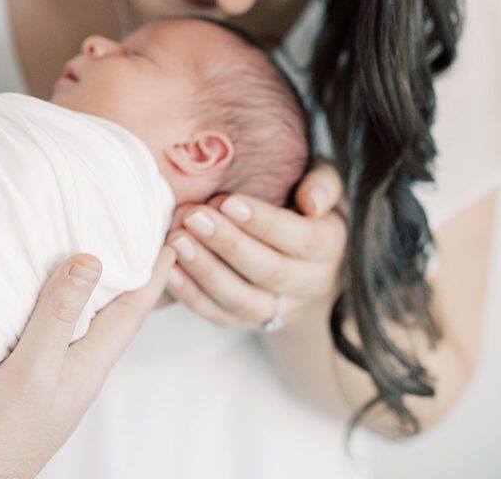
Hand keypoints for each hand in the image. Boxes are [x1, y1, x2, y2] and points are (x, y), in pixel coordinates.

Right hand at [0, 247, 175, 478]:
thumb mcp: (33, 368)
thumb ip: (58, 315)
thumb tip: (90, 260)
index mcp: (89, 365)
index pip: (132, 312)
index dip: (153, 276)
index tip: (173, 245)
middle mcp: (77, 368)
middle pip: (117, 315)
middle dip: (133, 278)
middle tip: (144, 242)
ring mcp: (54, 375)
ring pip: (88, 322)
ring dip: (100, 290)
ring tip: (104, 258)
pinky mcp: (27, 377)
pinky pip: (58, 329)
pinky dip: (64, 304)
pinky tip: (52, 296)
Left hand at [165, 159, 346, 329]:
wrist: (306, 241)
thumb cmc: (305, 196)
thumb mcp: (323, 178)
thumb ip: (322, 184)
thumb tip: (312, 202)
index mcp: (331, 246)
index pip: (302, 240)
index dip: (265, 223)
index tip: (228, 201)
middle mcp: (311, 284)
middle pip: (270, 272)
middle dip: (228, 244)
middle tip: (194, 217)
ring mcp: (281, 309)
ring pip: (244, 301)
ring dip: (207, 272)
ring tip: (177, 242)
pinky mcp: (251, 321)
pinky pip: (221, 315)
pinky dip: (193, 295)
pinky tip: (170, 270)